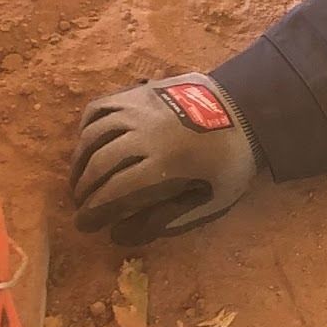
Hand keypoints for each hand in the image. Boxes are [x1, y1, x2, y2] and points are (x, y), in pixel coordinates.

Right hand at [70, 73, 259, 246]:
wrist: (246, 111)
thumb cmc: (228, 164)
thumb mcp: (209, 203)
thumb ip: (163, 221)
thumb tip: (118, 234)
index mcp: (167, 165)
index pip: (115, 194)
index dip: (94, 213)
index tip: (84, 225)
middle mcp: (146, 134)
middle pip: (98, 166)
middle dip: (84, 191)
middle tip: (81, 206)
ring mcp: (139, 108)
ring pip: (93, 137)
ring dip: (80, 163)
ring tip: (79, 181)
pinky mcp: (138, 92)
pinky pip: (99, 109)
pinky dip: (87, 129)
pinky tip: (88, 146)